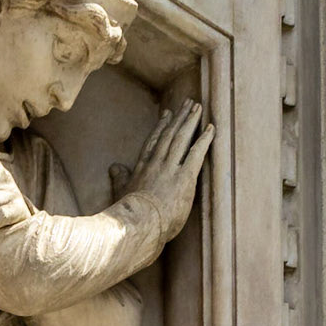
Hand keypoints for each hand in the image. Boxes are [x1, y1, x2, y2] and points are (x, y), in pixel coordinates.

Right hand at [124, 102, 213, 244]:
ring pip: (182, 138)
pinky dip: (204, 140)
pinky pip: (196, 153)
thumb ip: (119, 179)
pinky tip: (211, 128)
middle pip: (170, 134)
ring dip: (191, 121)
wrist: (137, 223)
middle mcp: (156, 163)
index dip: (161, 127)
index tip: (168, 114)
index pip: (153, 142)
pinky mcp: (184, 178)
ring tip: (199, 107)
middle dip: (180, 117)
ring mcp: (170, 169)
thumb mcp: (119, 193)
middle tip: (189, 102)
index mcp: (142, 167)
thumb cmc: (128, 214)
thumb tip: (113, 167)